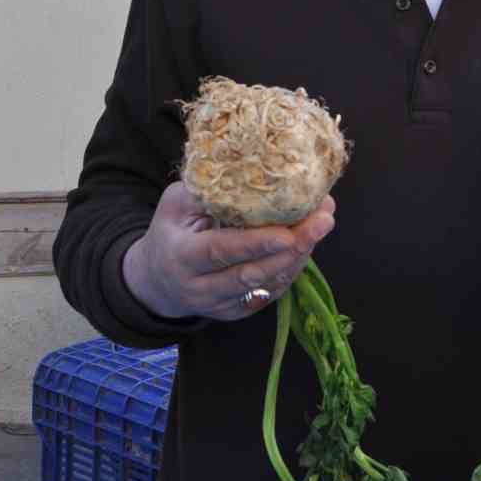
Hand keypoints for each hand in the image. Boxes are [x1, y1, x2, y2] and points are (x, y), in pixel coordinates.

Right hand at [122, 181, 335, 321]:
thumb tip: (249, 168)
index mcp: (183, 257)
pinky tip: (308, 242)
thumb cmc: (170, 232)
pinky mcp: (237, 312)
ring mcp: (221, 305)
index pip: (222, 251)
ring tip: (322, 223)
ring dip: (300, 255)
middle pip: (253, 273)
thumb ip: (206, 193)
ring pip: (268, 284)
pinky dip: (292, 267)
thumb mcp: (175, 205)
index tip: (288, 231)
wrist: (156, 281)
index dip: (256, 243)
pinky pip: (272, 291)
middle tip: (323, 219)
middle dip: (293, 247)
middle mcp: (201, 288)